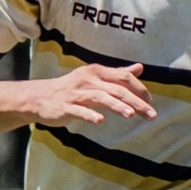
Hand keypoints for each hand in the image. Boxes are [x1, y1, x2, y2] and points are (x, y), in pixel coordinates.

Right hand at [26, 63, 155, 125]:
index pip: (123, 77)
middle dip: (136, 102)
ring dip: (117, 106)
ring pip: (100, 98)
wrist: (39, 97)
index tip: (150, 101)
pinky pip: (79, 111)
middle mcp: (87, 80)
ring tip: (131, 115)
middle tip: (151, 114)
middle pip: (116, 89)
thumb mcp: (95, 78)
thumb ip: (117, 74)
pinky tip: (100, 121)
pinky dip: (90, 115)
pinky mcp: (65, 107)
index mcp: (96, 72)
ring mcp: (76, 94)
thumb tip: (140, 68)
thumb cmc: (71, 89)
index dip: (139, 88)